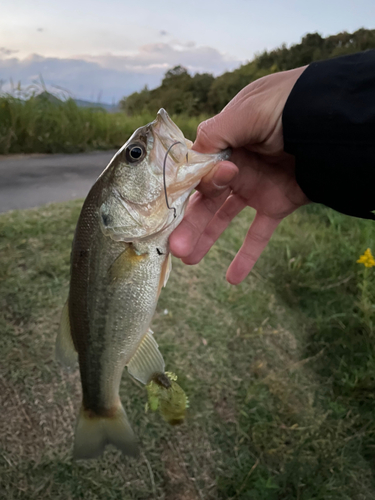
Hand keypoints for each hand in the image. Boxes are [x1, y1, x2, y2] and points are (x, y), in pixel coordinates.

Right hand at [169, 67, 309, 283]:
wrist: (332, 122)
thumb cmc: (287, 106)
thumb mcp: (247, 112)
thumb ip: (215, 134)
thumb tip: (190, 157)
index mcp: (225, 142)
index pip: (196, 171)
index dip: (183, 192)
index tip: (172, 210)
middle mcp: (236, 165)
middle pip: (205, 198)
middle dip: (188, 223)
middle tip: (174, 248)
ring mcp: (255, 186)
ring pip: (224, 218)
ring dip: (206, 239)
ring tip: (189, 260)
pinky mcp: (276, 203)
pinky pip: (259, 232)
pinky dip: (247, 255)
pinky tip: (233, 278)